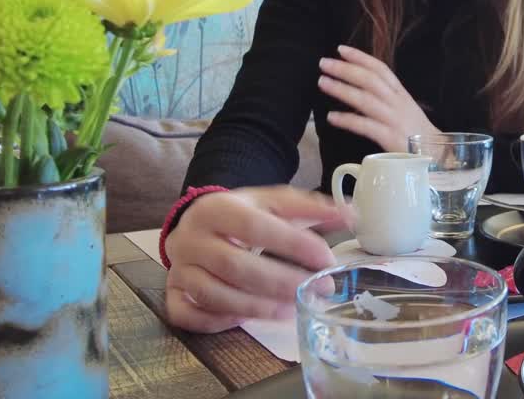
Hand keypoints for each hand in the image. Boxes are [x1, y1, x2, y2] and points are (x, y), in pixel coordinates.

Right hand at [163, 186, 350, 333]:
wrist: (196, 220)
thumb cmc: (241, 214)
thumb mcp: (272, 203)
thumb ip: (310, 208)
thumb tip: (352, 215)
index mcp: (218, 208)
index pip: (255, 227)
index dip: (292, 245)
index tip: (324, 259)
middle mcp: (193, 238)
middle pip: (235, 266)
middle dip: (279, 282)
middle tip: (315, 291)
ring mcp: (180, 269)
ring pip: (214, 294)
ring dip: (256, 307)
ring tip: (290, 310)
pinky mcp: (172, 294)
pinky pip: (188, 315)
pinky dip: (217, 321)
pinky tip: (246, 319)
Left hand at [318, 45, 438, 152]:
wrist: (437, 155)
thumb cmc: (416, 132)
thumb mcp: (404, 108)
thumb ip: (386, 97)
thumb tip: (359, 87)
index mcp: (400, 94)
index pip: (380, 69)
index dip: (361, 57)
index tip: (341, 49)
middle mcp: (397, 103)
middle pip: (370, 80)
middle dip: (346, 69)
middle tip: (324, 63)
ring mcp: (394, 120)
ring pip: (365, 100)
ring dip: (342, 89)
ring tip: (322, 82)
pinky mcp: (390, 138)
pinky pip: (365, 126)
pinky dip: (347, 120)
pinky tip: (331, 117)